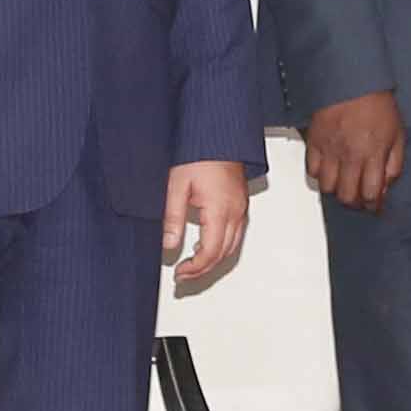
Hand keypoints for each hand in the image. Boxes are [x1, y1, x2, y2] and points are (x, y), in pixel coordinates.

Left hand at [161, 158, 250, 290]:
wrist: (218, 135)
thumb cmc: (199, 153)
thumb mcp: (177, 185)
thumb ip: (172, 217)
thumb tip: (169, 245)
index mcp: (220, 210)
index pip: (210, 252)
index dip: (195, 268)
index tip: (179, 273)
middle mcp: (236, 212)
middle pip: (224, 254)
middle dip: (203, 269)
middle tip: (183, 275)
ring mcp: (241, 208)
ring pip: (233, 247)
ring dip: (213, 260)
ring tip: (193, 265)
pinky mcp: (241, 203)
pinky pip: (236, 234)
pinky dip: (222, 247)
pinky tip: (206, 245)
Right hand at [307, 91, 405, 212]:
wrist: (352, 80)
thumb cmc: (377, 104)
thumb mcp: (397, 134)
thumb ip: (394, 164)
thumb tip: (387, 185)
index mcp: (372, 154)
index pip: (370, 194)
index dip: (373, 205)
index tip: (375, 204)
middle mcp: (350, 155)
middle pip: (347, 196)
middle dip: (356, 203)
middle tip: (360, 198)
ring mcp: (330, 150)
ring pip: (327, 187)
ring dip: (337, 191)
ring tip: (345, 185)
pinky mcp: (314, 142)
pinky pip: (312, 170)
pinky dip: (320, 176)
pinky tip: (330, 171)